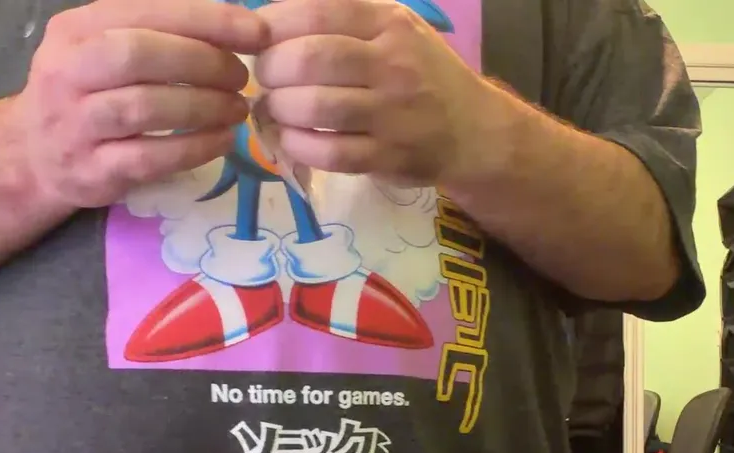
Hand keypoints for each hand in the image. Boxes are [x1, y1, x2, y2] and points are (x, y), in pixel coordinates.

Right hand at [13, 0, 267, 207]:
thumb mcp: (101, 45)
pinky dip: (195, 148)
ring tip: (237, 108)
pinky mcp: (92, 170)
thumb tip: (232, 21)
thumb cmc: (87, 92)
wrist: (35, 156)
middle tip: (242, 76)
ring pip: (145, 107)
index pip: (146, 12)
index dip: (207, 20)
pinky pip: (150, 158)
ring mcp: (75, 124)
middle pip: (138, 54)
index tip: (255, 32)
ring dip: (205, 107)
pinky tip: (222, 140)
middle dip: (204, 61)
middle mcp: (67, 71)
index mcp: (75, 30)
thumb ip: (155, 29)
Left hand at [252, 0, 501, 187]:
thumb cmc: (421, 74)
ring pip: (316, 106)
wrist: (474, 131)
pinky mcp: (390, 156)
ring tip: (276, 108)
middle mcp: (394, 63)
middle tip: (266, 78)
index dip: (272, 26)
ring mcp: (394, 114)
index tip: (258, 40)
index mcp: (389, 23)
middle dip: (271, 69)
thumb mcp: (392, 29)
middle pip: (311, 58)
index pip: (315, 12)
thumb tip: (266, 21)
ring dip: (280, 109)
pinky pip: (330, 152)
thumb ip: (340, 18)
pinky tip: (292, 138)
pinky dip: (298, 145)